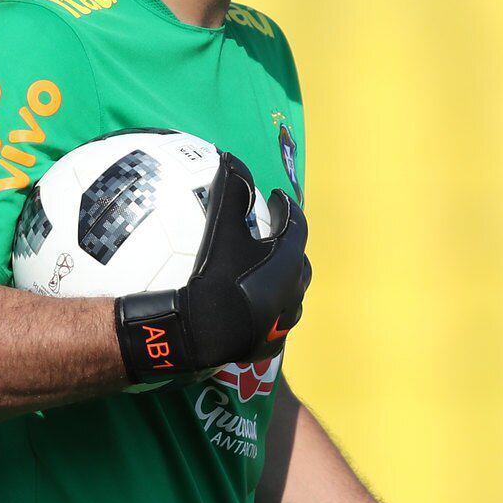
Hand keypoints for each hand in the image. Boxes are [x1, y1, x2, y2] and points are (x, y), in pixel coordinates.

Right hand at [113, 152, 309, 383]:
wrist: (203, 333)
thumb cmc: (215, 276)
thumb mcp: (221, 228)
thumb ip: (230, 191)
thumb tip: (231, 158)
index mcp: (289, 261)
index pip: (296, 227)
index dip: (286, 210)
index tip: (274, 200)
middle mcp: (293, 291)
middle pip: (299, 263)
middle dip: (289, 246)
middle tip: (272, 236)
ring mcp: (282, 321)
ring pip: (291, 296)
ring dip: (281, 281)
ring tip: (263, 273)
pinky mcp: (268, 345)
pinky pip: (273, 323)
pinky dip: (267, 310)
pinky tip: (251, 308)